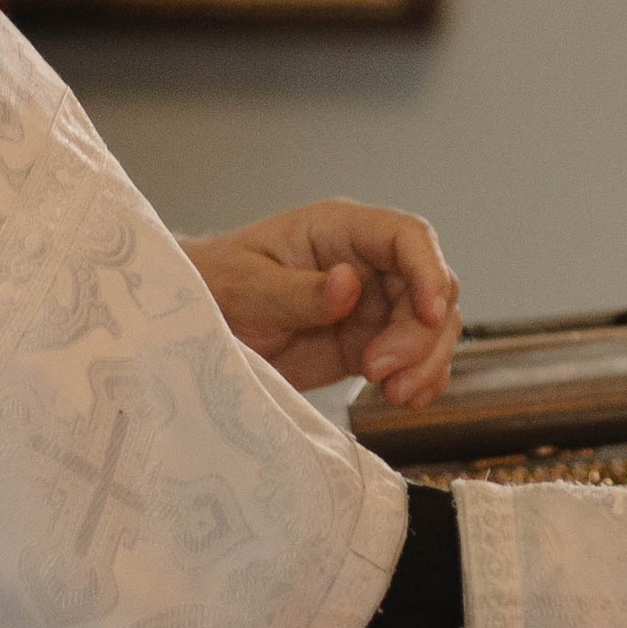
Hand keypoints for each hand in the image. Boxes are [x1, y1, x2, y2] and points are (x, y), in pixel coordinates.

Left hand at [182, 202, 462, 404]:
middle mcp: (365, 262)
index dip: (428, 271)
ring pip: (431, 326)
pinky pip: (415, 356)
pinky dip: (421, 378)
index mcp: (337, 230)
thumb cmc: (212, 290)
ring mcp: (372, 304)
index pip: (406, 237)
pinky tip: (405, 397)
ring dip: (425, 362)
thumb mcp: (245, 289)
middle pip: (430, 287)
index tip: (429, 314)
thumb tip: (349, 284)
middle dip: (420, 334)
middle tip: (381, 372)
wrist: (195, 330)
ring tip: (394, 393)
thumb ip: (296, 291)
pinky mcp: (369, 342)